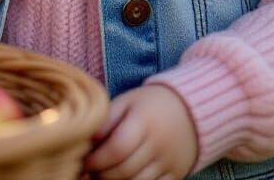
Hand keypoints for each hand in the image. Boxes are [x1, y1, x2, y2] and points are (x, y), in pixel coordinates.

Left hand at [81, 83, 197, 179]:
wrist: (190, 111)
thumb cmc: (149, 105)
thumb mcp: (128, 101)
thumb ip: (107, 118)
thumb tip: (86, 139)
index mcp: (144, 121)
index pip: (116, 148)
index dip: (96, 159)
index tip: (83, 161)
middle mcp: (159, 143)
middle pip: (124, 170)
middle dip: (101, 175)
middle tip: (89, 173)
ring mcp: (169, 162)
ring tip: (102, 176)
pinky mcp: (176, 175)